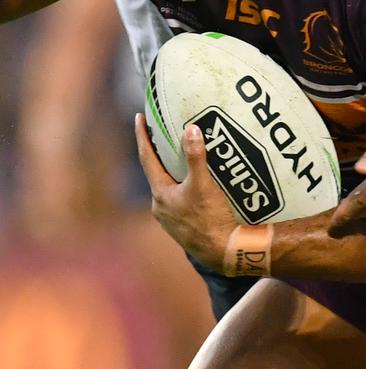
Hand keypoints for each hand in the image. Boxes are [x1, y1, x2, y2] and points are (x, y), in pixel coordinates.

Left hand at [135, 113, 237, 268]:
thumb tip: (190, 129)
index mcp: (160, 193)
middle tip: (163, 131)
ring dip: (171, 170)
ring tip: (180, 154)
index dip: (142, 136)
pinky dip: (182, 184)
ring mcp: (169, 218)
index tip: (138, 116)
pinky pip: (177, 198)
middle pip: (156, 171)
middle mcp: (160, 206)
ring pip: (167, 186)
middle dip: (158, 152)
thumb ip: (196, 157)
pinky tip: (195, 182)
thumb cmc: (210, 218)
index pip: (146, 158)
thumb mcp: (203, 184)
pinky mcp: (181, 225)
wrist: (223, 251)